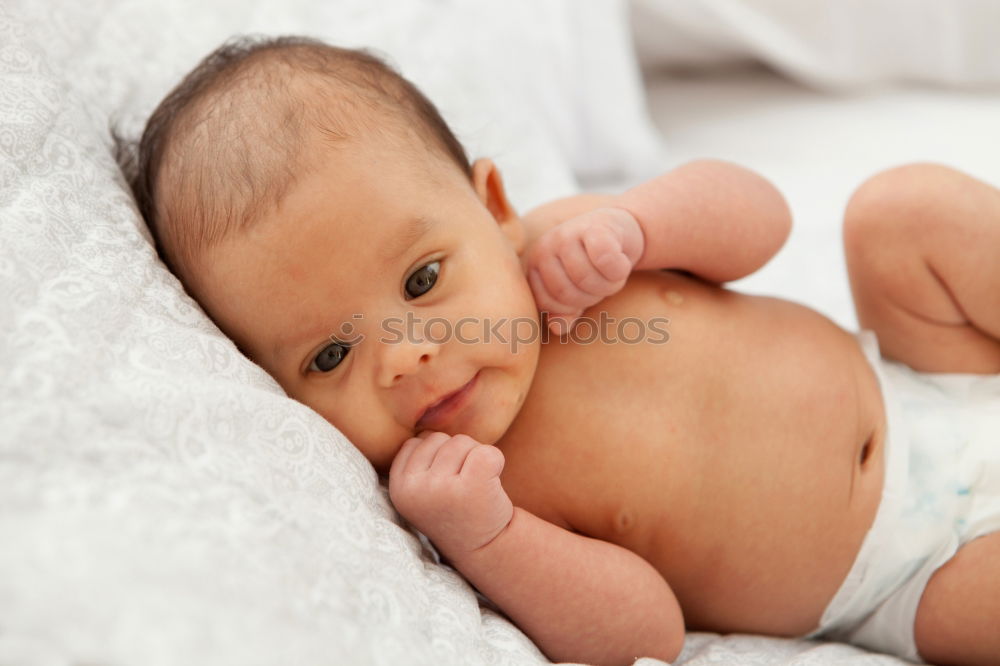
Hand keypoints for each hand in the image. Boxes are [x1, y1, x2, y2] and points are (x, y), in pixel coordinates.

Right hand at [388, 431, 513, 558]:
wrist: (485, 548)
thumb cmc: (455, 510)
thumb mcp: (422, 489)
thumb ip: (417, 460)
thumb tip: (426, 425)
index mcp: (398, 488)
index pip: (416, 443)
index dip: (437, 458)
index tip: (444, 486)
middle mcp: (415, 489)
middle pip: (439, 439)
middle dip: (456, 457)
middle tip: (461, 489)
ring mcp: (442, 488)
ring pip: (462, 441)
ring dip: (475, 460)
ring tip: (474, 489)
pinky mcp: (472, 486)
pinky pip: (488, 451)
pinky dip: (497, 461)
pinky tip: (491, 485)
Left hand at [524, 206, 643, 334]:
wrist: (618, 229)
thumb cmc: (592, 264)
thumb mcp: (576, 290)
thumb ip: (565, 311)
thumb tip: (558, 328)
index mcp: (535, 265)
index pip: (546, 302)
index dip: (571, 308)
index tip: (585, 295)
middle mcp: (545, 247)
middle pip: (567, 293)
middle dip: (592, 297)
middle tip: (603, 285)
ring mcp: (566, 234)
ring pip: (586, 278)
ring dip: (609, 284)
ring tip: (612, 274)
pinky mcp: (593, 227)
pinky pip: (605, 260)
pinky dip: (619, 268)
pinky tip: (621, 261)